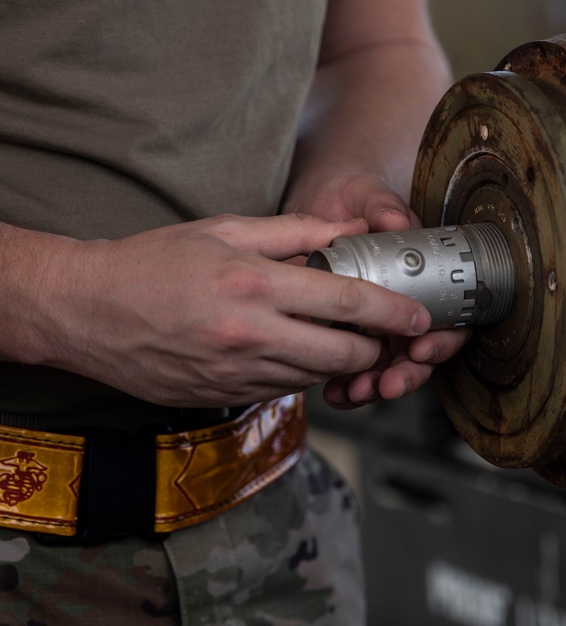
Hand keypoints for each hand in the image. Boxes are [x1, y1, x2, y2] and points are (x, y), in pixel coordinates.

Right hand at [40, 213, 435, 407]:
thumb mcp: (225, 229)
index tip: (419, 315)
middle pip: (344, 354)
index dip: (392, 311)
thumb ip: (295, 231)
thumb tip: (348, 229)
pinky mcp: (224, 396)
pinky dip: (300, 372)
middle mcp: (250, 334)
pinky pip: (284, 389)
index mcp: (254, 284)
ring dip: (338, 361)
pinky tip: (291, 348)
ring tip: (336, 336)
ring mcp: (236, 372)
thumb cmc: (154, 262)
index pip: (345, 301)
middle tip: (379, 330)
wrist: (87, 311)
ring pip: (317, 376)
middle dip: (375, 346)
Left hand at [284, 172, 470, 408]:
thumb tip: (394, 219)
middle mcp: (405, 309)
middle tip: (388, 384)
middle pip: (420, 356)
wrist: (318, 206)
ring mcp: (376, 327)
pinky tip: (331, 393)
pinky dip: (343, 387)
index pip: (449, 321)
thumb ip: (382, 206)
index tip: (421, 348)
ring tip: (355, 393)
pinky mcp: (345, 337)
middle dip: (407, 375)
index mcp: (425, 281)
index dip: (441, 340)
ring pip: (386, 370)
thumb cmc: (354, 199)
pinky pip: (351, 373)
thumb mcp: (368, 196)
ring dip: (374, 388)